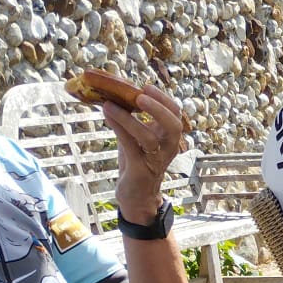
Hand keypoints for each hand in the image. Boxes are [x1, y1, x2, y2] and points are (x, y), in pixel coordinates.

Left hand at [104, 83, 187, 223]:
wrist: (137, 196)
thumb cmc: (137, 163)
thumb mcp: (137, 138)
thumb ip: (131, 119)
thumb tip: (113, 94)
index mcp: (169, 137)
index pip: (175, 114)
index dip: (163, 99)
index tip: (146, 86)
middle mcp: (168, 148)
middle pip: (173, 124)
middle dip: (159, 108)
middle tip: (141, 95)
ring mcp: (155, 160)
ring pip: (149, 137)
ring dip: (129, 119)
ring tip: (110, 105)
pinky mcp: (140, 170)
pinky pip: (131, 147)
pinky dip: (119, 129)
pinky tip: (107, 116)